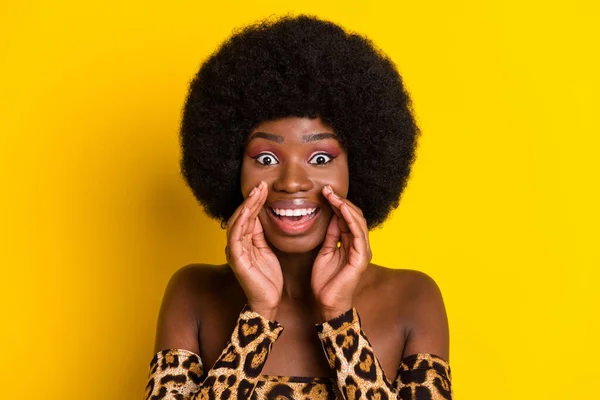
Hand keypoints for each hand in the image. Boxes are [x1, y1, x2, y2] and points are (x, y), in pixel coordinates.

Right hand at [226, 181, 282, 319]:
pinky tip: (249, 210)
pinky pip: (236, 236)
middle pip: (241, 215)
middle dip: (251, 199)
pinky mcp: (236, 259)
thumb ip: (260, 234)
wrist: (268, 301)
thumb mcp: (266, 250)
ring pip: (237, 222)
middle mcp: (235, 244)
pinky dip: (242, 221)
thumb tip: (260, 215)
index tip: (264, 187)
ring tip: (257, 192)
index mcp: (243, 241)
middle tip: (261, 184)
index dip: (255, 201)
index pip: (248, 216)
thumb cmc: (268, 278)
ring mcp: (234, 251)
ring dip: (247, 206)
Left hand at [311, 185, 371, 320]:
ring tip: (333, 196)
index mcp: (351, 243)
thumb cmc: (325, 281)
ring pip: (358, 222)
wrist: (327, 303)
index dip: (337, 204)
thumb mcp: (325, 251)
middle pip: (354, 216)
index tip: (325, 192)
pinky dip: (350, 219)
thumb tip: (331, 217)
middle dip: (341, 201)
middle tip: (327, 190)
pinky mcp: (361, 258)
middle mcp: (360, 245)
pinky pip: (358, 233)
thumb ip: (331, 235)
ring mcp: (362, 251)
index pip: (347, 218)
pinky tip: (341, 209)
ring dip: (345, 207)